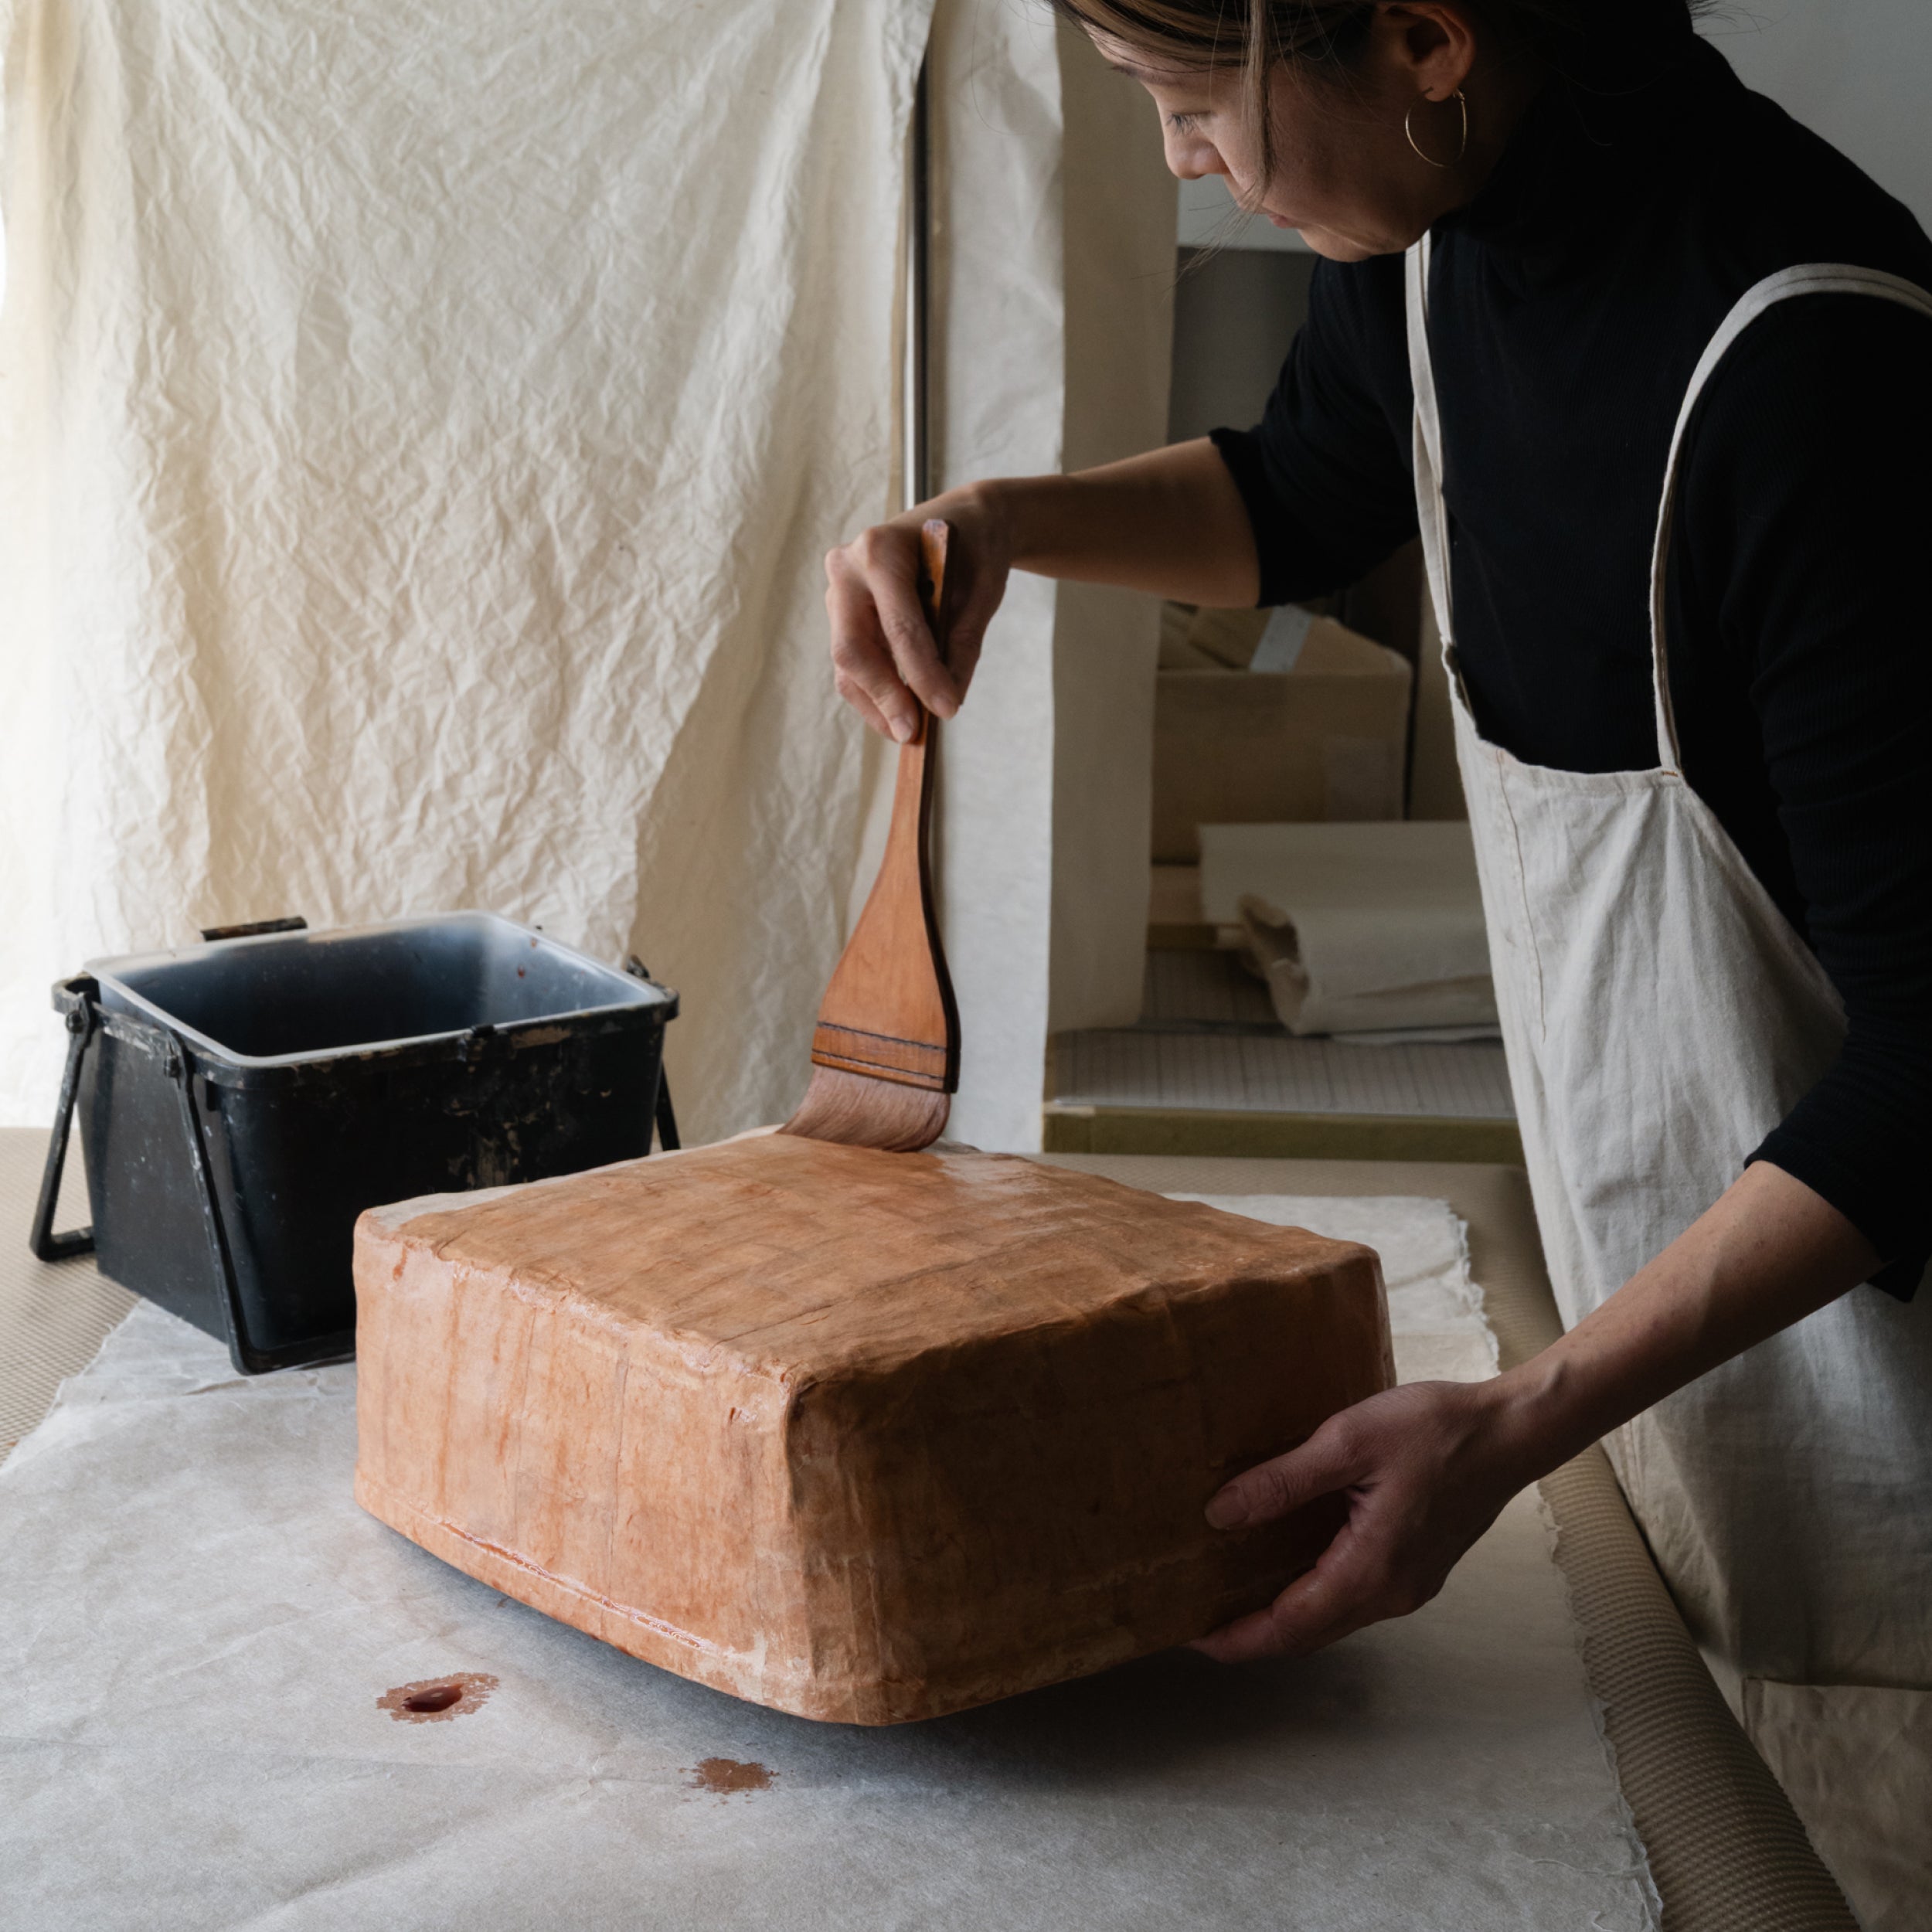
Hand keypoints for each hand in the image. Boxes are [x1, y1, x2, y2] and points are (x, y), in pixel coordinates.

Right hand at [824, 483, 1013, 740]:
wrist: (961, 521)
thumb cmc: (973, 548)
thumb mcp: (981, 592)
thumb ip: (962, 643)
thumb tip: (946, 700)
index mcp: (881, 549)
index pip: (899, 625)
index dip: (922, 673)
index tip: (947, 710)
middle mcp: (848, 568)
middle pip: (854, 647)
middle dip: (884, 696)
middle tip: (912, 734)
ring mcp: (839, 592)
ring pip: (847, 663)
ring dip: (876, 702)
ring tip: (908, 732)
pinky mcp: (843, 615)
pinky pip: (851, 664)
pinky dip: (874, 692)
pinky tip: (898, 713)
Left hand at [1193, 1379, 1538, 1662]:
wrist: (1511, 1432)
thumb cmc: (1438, 1430)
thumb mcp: (1348, 1441)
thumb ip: (1283, 1481)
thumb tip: (1220, 1514)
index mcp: (1371, 1570)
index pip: (1291, 1624)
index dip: (1239, 1637)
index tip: (1194, 1637)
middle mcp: (1391, 1593)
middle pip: (1309, 1633)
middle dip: (1253, 1633)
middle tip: (1199, 1616)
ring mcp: (1408, 1584)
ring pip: (1333, 1618)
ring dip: (1284, 1615)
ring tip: (1233, 1591)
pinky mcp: (1416, 1567)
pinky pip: (1353, 1596)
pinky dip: (1313, 1594)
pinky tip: (1287, 1562)